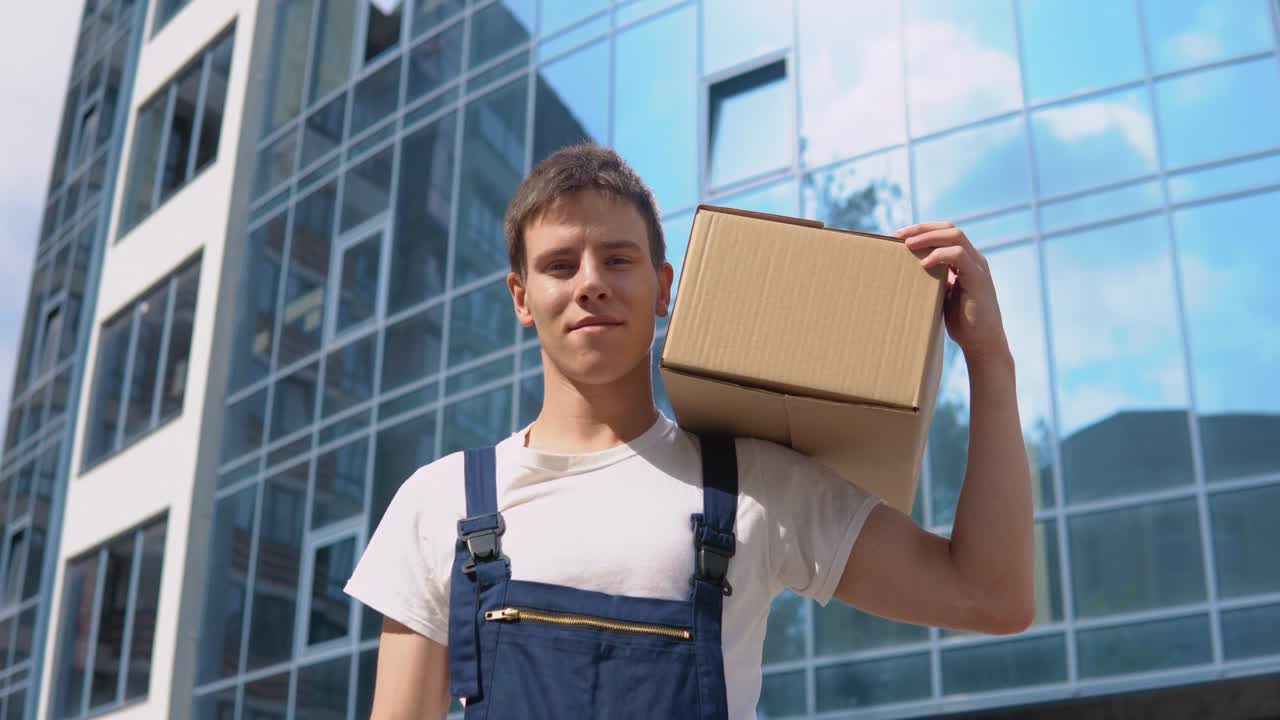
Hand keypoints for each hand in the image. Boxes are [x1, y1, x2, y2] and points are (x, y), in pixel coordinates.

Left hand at [896, 222, 1010, 363]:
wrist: (982, 342)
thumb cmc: (961, 321)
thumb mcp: (942, 294)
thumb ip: (933, 278)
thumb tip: (906, 270)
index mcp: (966, 260)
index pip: (946, 232)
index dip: (923, 229)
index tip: (899, 235)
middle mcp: (974, 259)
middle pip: (949, 228)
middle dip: (922, 228)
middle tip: (898, 235)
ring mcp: (978, 267)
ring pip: (955, 236)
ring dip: (928, 237)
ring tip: (908, 246)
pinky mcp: (978, 279)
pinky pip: (959, 255)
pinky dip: (940, 255)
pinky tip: (924, 264)